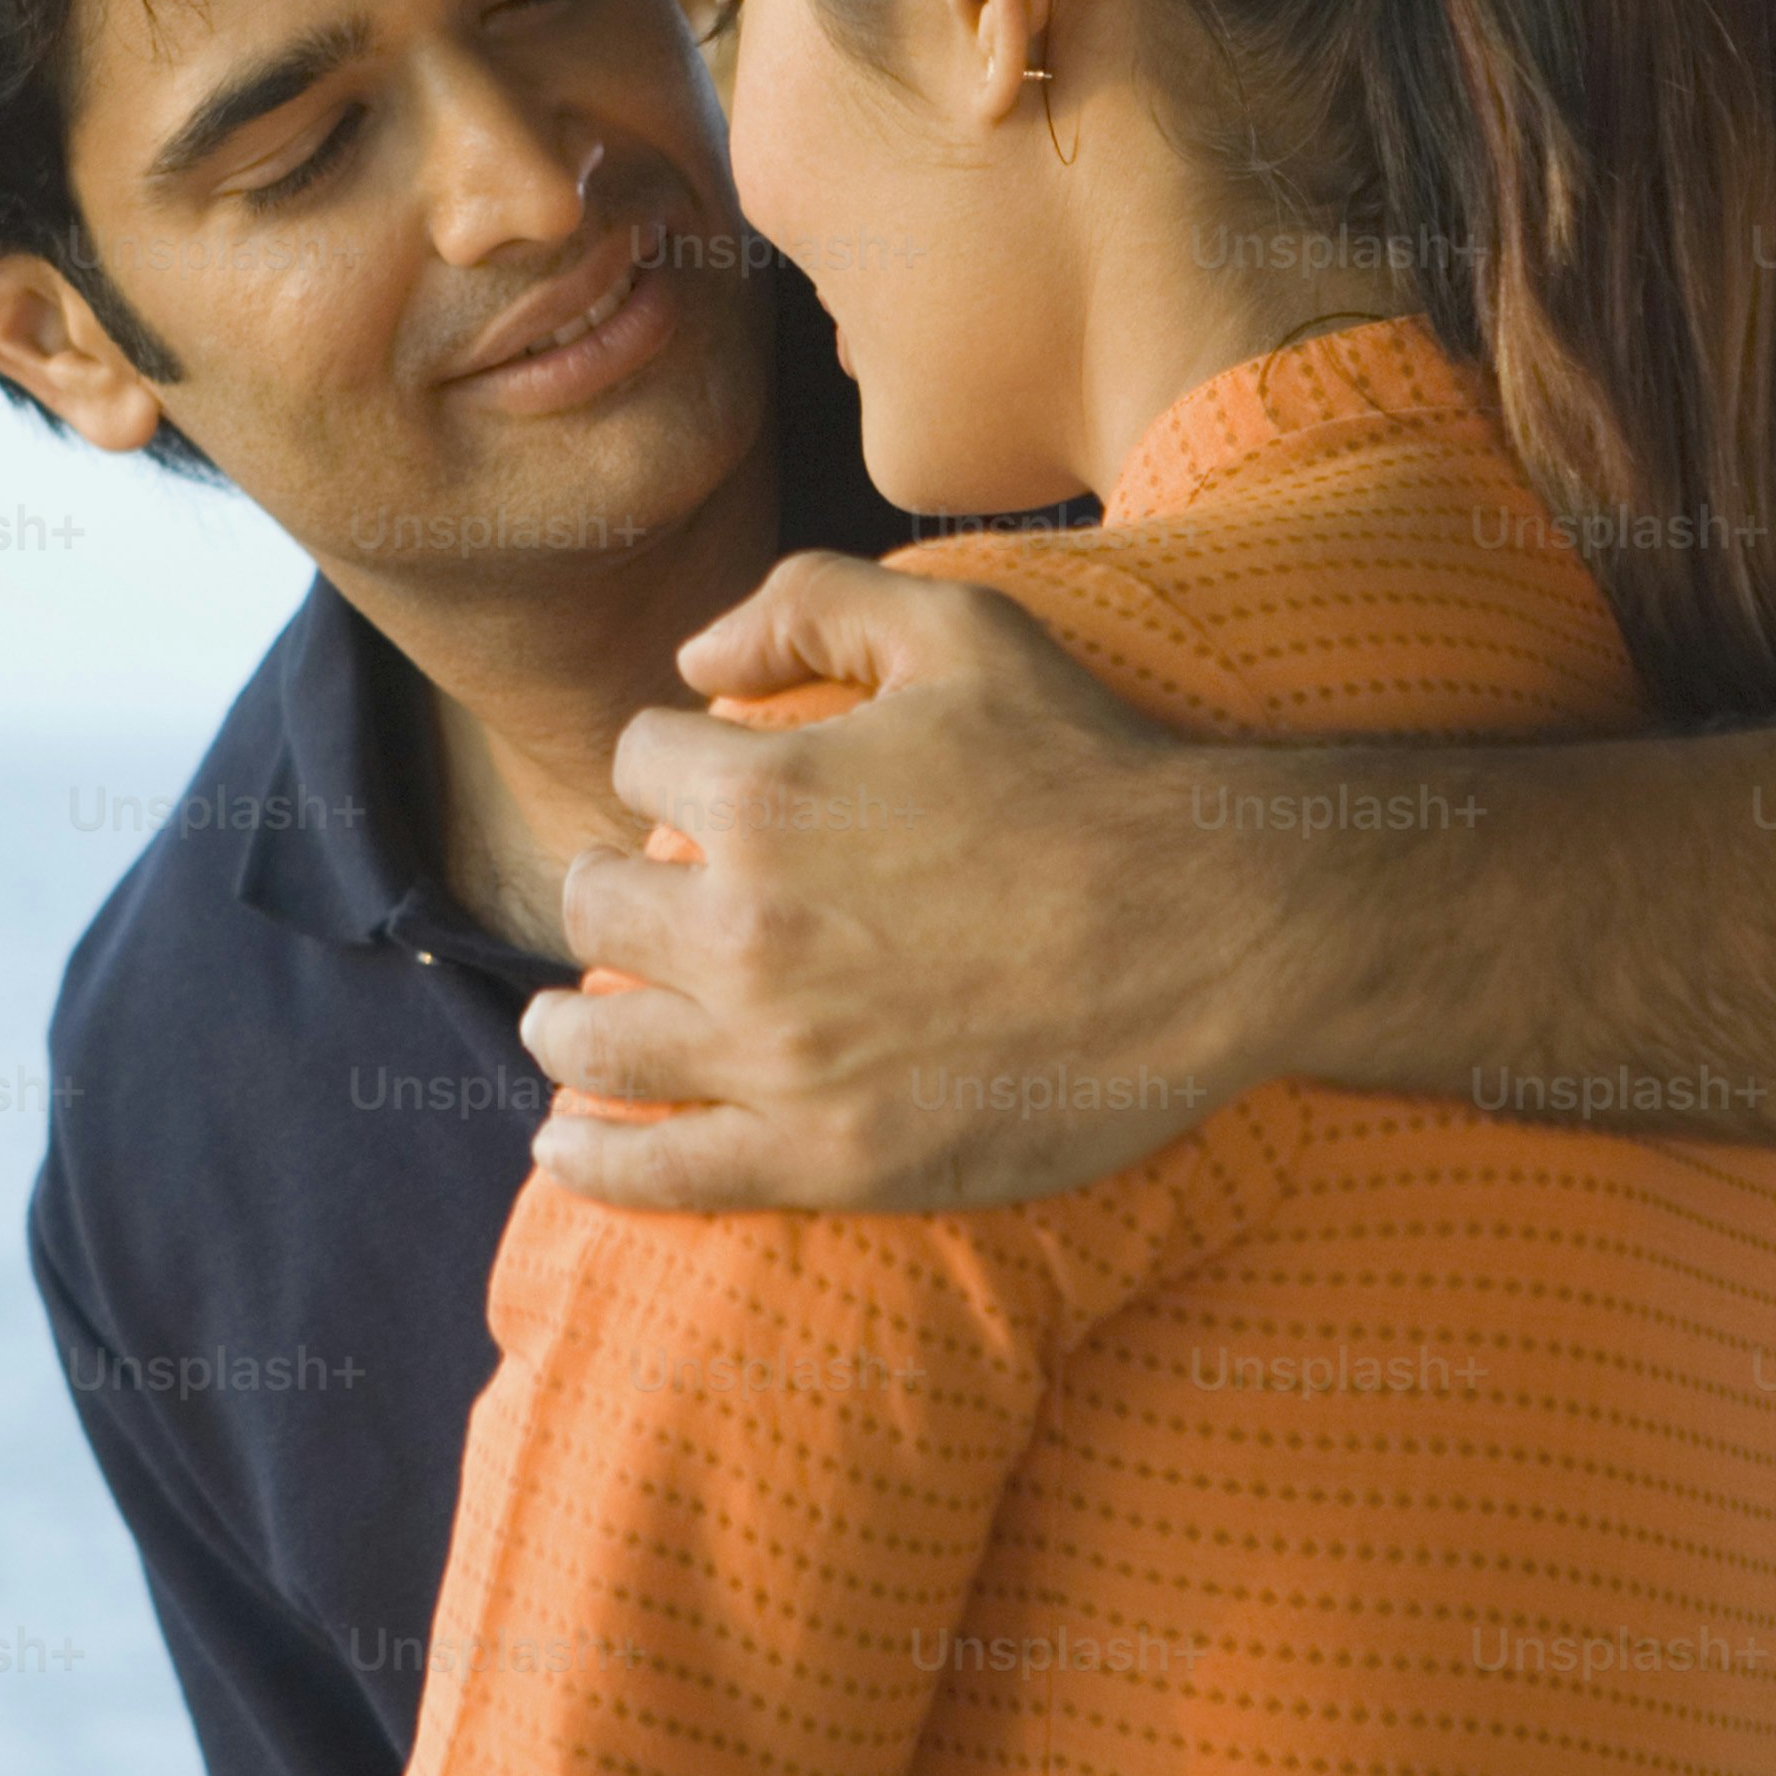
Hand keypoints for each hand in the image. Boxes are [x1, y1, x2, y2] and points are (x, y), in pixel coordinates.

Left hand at [531, 555, 1359, 1211]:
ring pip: (598, 1041)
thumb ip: (811, 603)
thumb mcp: (960, 626)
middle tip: (625, 911)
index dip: (667, 769)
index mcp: (762, 795)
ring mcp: (779, 1053)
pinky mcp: (825, 1157)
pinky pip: (660, 1171)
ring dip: (564, 1029)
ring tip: (562, 1031)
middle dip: (604, 893)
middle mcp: (745, 927)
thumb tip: (692, 660)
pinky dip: (594, 1160)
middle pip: (593, 904)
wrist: (1214, 926)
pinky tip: (566, 1147)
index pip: (639, 765)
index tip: (694, 797)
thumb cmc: (1093, 769)